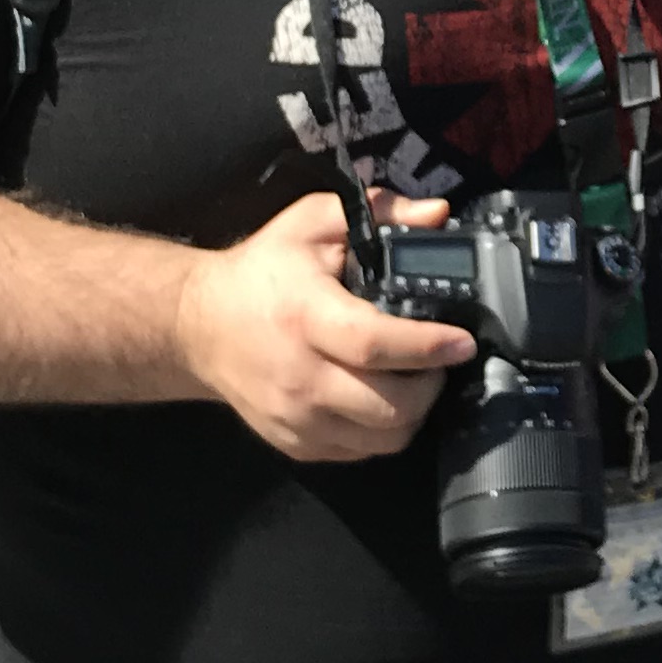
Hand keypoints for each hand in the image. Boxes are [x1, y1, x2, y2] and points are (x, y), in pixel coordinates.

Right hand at [171, 191, 470, 465]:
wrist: (199, 327)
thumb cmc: (263, 271)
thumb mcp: (313, 223)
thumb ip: (377, 211)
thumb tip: (438, 215)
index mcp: (306, 316)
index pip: (374, 344)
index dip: (427, 347)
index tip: (462, 342)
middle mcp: (301, 376)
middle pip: (389, 406)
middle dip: (431, 386)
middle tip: (439, 361)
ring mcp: (297, 418)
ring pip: (382, 439)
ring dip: (413, 413)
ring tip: (415, 380)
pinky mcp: (295, 444)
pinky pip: (360, 451)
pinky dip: (382, 430)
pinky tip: (381, 397)